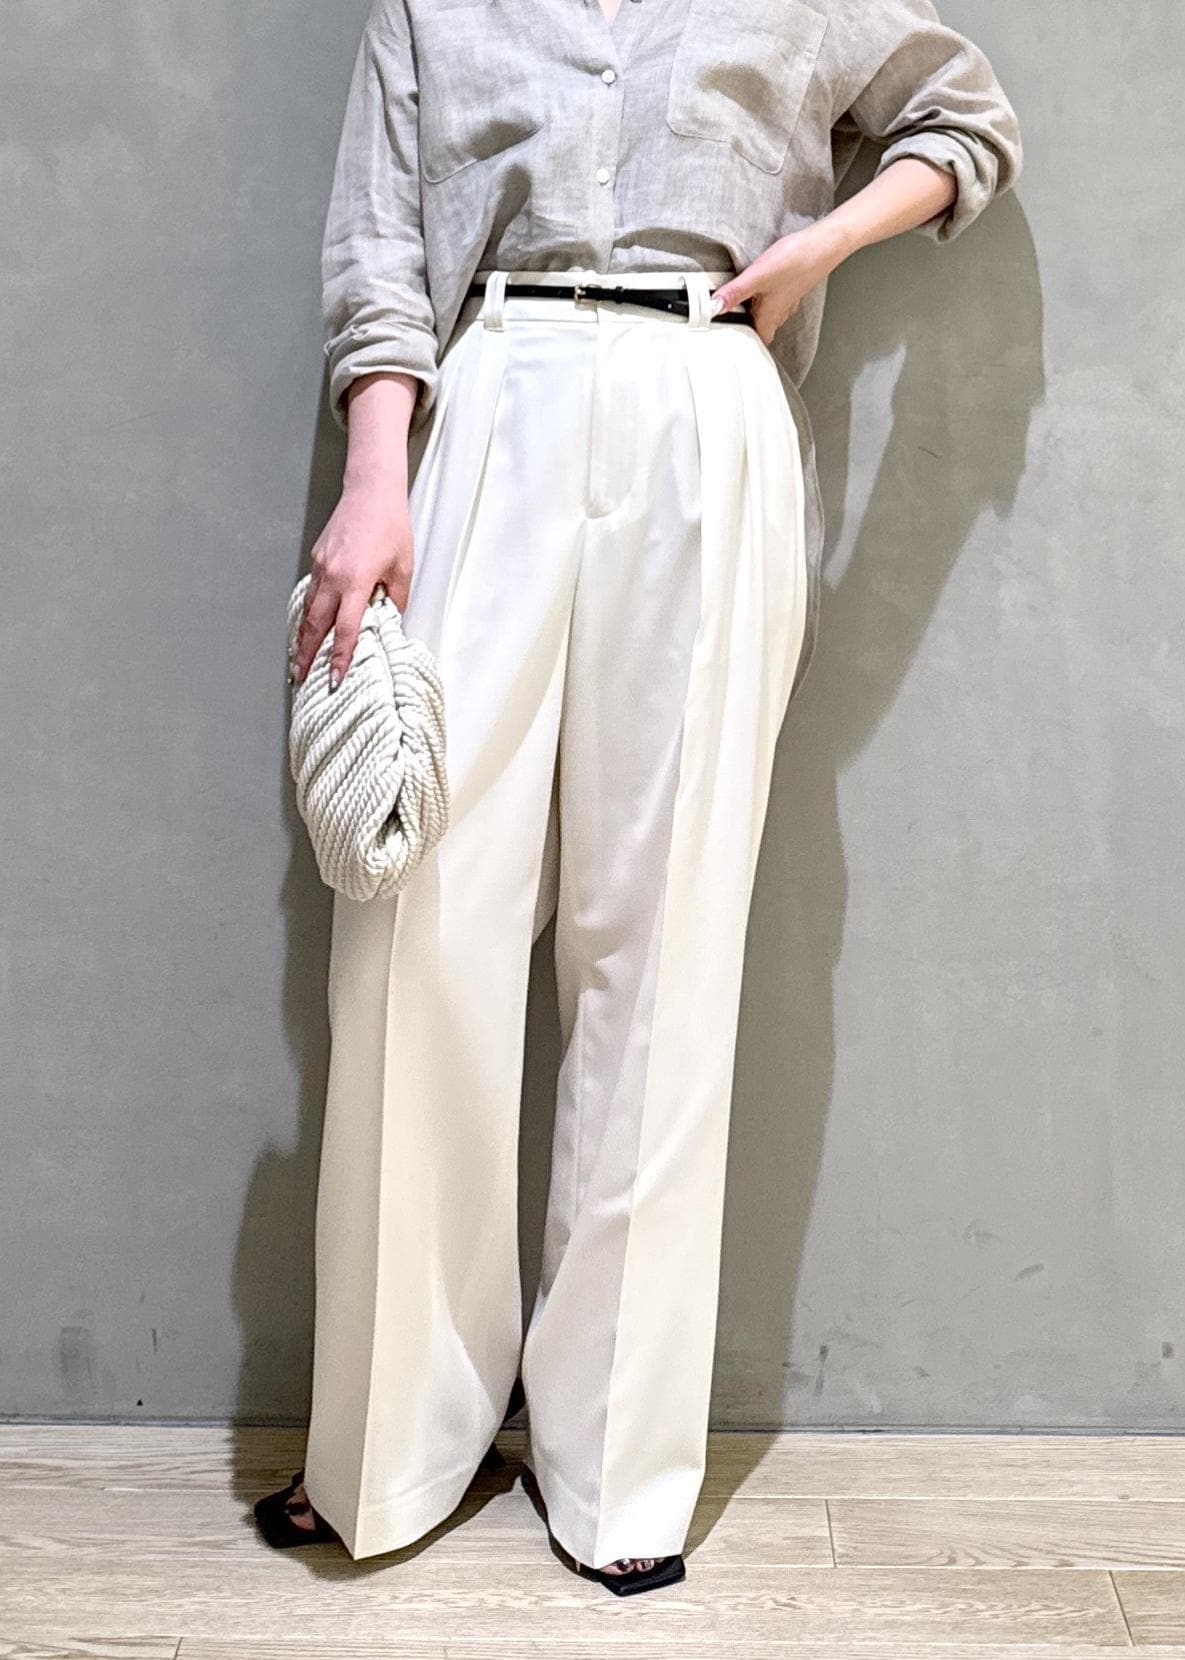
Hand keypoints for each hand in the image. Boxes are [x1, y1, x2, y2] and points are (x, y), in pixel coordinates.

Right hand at [290, 486, 414, 688]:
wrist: (371, 491)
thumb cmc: (391, 526)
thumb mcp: (403, 568)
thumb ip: (395, 599)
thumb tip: (388, 621)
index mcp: (355, 582)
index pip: (344, 630)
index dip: (339, 657)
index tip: (334, 678)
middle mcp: (332, 577)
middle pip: (315, 625)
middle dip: (305, 654)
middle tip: (299, 676)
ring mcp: (321, 567)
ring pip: (308, 609)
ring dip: (301, 635)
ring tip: (297, 658)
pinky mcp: (317, 558)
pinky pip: (310, 592)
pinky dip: (307, 612)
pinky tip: (307, 625)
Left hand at [710, 221, 850, 345]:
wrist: (826, 242)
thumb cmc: (796, 260)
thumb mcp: (758, 276)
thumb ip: (735, 292)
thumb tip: (713, 308)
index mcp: (770, 316)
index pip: (757, 341)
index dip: (744, 344)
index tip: (727, 340)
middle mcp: (780, 311)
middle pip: (761, 328)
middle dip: (746, 327)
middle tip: (726, 321)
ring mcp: (787, 298)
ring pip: (767, 313)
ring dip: (753, 311)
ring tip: (736, 304)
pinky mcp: (791, 284)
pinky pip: (774, 298)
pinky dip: (763, 297)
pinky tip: (758, 286)